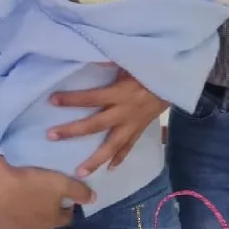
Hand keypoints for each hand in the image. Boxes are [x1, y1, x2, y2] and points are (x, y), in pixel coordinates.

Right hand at [0, 157, 94, 228]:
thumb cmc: (30, 184)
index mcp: (52, 222)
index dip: (66, 207)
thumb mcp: (59, 182)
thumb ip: (79, 191)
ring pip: (28, 228)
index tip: (61, 197)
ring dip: (28, 218)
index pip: (66, 217)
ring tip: (22, 201)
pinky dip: (11, 222)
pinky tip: (7, 209)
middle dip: (46, 213)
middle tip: (39, 196)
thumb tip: (93, 199)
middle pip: (47, 224)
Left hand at [48, 72, 167, 174]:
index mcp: (120, 93)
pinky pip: (129, 146)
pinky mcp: (141, 129)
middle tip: (51, 136)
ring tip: (79, 172)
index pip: (91, 97)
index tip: (52, 100)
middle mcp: (125, 111)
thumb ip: (110, 61)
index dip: (72, 99)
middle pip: (95, 124)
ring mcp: (133, 124)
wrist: (177, 80)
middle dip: (72, 131)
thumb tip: (87, 56)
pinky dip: (120, 158)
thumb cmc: (151, 68)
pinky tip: (110, 168)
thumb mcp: (131, 61)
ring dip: (95, 159)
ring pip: (112, 145)